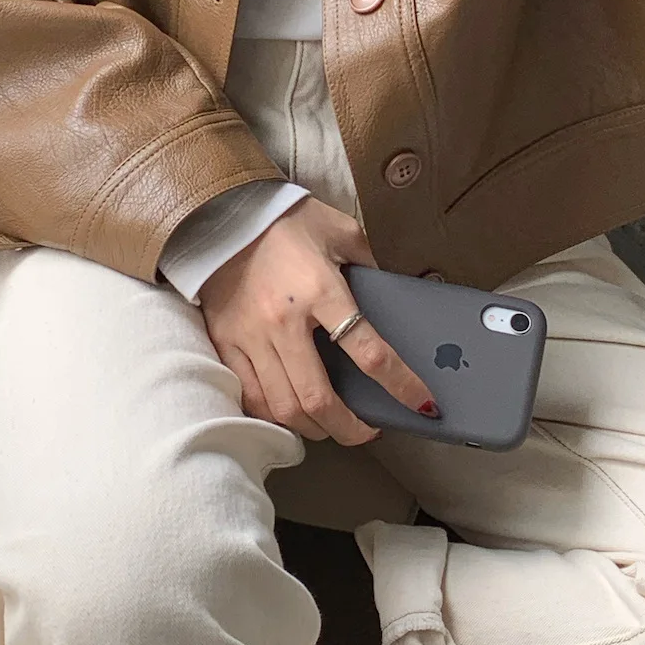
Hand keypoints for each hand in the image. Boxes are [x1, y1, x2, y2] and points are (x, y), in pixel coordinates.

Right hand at [198, 196, 436, 446]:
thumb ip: (368, 264)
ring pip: (283, 406)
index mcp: (320, 289)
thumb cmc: (286, 220)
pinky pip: (250, 395)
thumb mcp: (340, 231)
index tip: (422, 404)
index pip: (368, 351)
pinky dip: (274, 415)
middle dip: (350, 428)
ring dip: (314, 427)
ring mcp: (250, 336)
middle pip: (319, 398)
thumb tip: (388, 295)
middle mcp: (284, 320)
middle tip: (367, 431)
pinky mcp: (225, 342)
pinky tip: (292, 413)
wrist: (222, 213)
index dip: (401, 385)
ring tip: (331, 425)